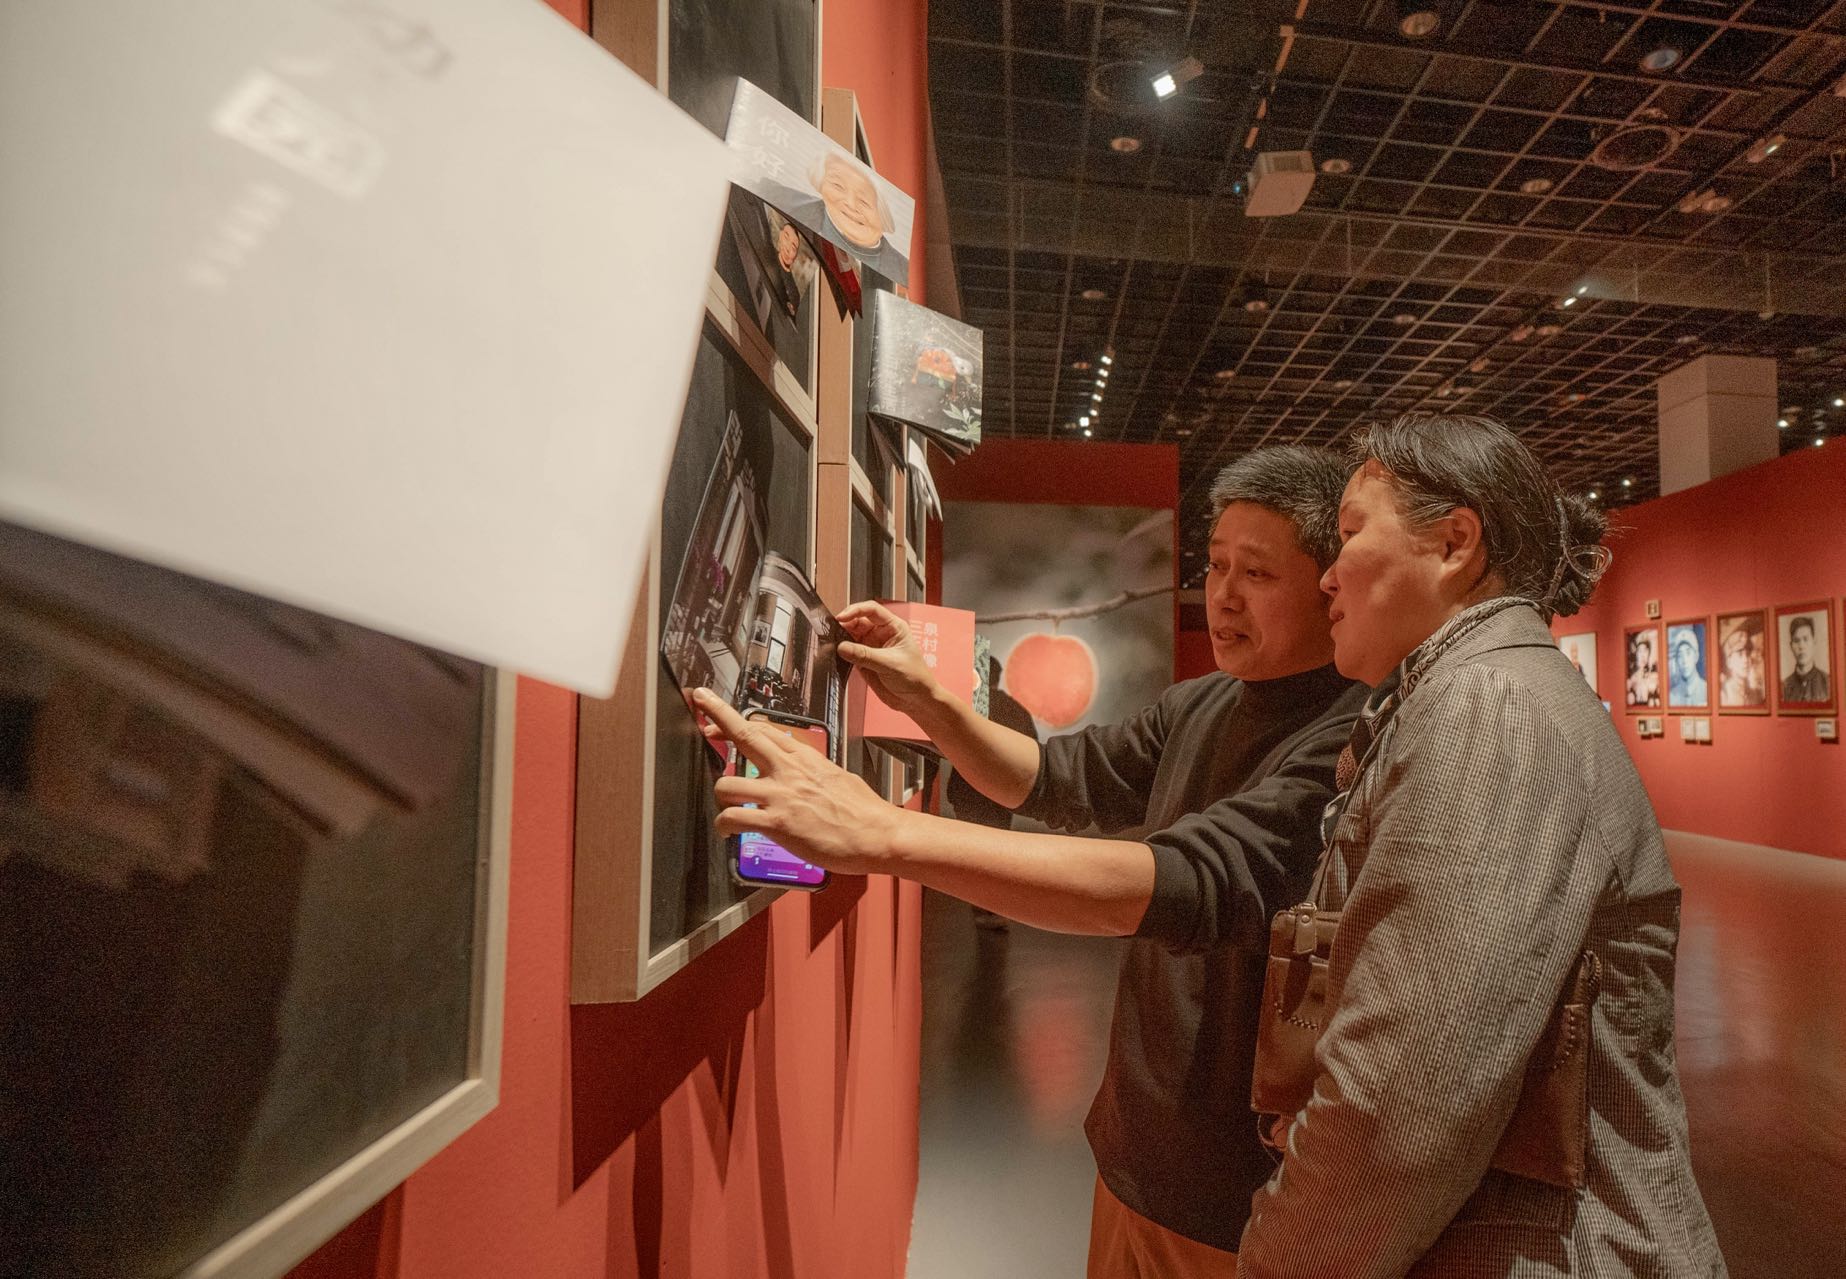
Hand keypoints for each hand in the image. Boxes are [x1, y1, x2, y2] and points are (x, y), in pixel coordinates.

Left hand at [694, 690, 901, 873]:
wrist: (878, 833)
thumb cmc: (863, 811)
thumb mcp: (837, 777)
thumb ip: (812, 771)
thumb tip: (803, 773)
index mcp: (804, 757)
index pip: (764, 728)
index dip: (736, 720)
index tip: (718, 716)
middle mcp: (789, 770)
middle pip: (744, 733)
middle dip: (717, 714)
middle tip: (701, 702)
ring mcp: (781, 795)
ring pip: (726, 783)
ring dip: (720, 795)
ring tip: (727, 807)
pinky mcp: (777, 822)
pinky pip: (734, 817)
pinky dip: (723, 825)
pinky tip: (726, 830)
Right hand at [837, 600, 941, 716]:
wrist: (916, 700)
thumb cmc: (915, 677)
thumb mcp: (889, 664)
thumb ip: (865, 655)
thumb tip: (843, 647)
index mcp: (893, 627)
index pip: (871, 610)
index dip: (855, 610)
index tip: (841, 617)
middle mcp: (881, 634)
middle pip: (857, 621)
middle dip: (844, 624)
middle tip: (832, 632)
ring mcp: (871, 647)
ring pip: (850, 636)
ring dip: (840, 638)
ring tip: (831, 644)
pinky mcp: (864, 661)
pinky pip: (849, 652)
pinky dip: (841, 653)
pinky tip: (835, 655)